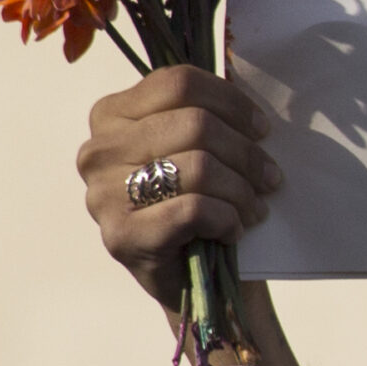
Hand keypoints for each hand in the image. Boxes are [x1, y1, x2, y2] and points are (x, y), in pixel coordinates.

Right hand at [80, 69, 348, 365]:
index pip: (177, 82)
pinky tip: (234, 229)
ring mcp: (101, 196)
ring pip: (195, 165)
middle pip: (193, 124)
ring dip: (243, 188)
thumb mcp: (205, 150)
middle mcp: (96, 151)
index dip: (233, 102)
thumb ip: (212, 113)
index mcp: (112, 115)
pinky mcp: (120, 238)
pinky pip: (191, 209)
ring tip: (255, 206)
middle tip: (270, 179)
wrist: (205, 285)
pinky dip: (227, 217)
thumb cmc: (209, 206)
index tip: (264, 129)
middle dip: (246, 152)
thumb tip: (249, 79)